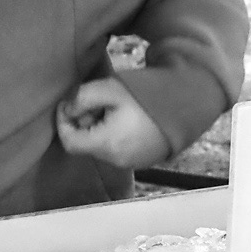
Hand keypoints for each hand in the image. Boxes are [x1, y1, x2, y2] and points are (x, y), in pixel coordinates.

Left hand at [55, 77, 169, 168]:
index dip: (63, 122)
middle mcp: (116, 159)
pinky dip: (115, 134)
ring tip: (117, 107)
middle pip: (85, 144)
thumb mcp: (110, 88)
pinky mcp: (142, 161)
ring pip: (101, 146)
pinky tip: (129, 117)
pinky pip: (118, 149)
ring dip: (100, 127)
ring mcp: (131, 162)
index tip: (68, 103)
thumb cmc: (147, 95)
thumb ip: (81, 97)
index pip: (69, 141)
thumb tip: (67, 108)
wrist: (188, 103)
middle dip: (84, 122)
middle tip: (98, 100)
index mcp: (106, 144)